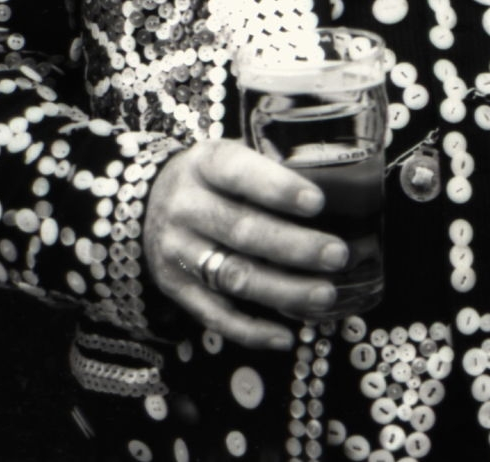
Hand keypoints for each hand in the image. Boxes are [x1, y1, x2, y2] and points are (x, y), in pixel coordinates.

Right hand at [142, 139, 351, 350]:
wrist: (147, 201)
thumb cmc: (213, 177)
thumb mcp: (232, 154)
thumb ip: (272, 169)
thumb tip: (341, 191)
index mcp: (205, 165)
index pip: (239, 173)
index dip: (277, 189)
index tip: (317, 203)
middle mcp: (186, 207)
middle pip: (242, 231)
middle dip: (294, 247)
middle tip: (337, 255)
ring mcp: (178, 251)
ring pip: (232, 276)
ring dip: (282, 290)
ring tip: (324, 295)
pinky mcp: (175, 287)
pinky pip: (213, 315)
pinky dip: (250, 330)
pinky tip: (285, 335)